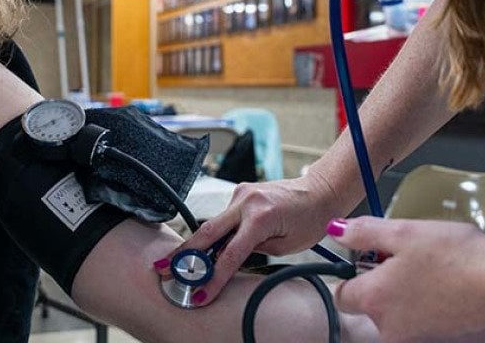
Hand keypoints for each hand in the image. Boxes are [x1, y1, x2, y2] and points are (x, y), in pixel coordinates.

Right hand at [152, 170, 344, 305]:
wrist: (321, 190)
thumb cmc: (311, 219)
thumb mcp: (286, 246)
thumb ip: (254, 251)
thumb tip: (228, 258)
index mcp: (261, 216)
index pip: (230, 254)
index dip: (213, 277)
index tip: (200, 294)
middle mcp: (246, 200)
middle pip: (207, 232)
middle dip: (184, 254)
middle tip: (163, 270)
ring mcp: (241, 193)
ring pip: (213, 224)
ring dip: (199, 246)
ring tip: (180, 266)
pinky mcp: (240, 191)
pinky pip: (223, 217)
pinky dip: (216, 233)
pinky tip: (209, 247)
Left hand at [330, 217, 484, 342]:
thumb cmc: (459, 257)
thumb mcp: (406, 232)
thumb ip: (365, 232)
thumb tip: (336, 230)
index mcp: (375, 300)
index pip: (342, 294)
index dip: (353, 272)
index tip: (372, 257)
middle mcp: (389, 329)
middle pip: (370, 306)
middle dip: (382, 284)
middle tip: (410, 258)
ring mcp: (415, 339)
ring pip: (397, 315)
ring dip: (407, 295)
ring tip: (434, 270)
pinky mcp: (439, 341)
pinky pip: (421, 322)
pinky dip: (429, 306)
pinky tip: (448, 287)